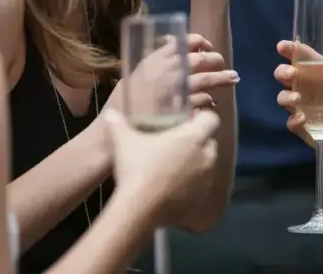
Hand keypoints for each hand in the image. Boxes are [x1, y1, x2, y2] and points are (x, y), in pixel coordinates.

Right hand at [102, 109, 218, 209]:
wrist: (139, 209)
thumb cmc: (136, 167)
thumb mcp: (124, 142)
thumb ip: (118, 124)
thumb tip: (110, 113)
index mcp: (193, 137)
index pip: (211, 119)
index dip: (202, 118)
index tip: (188, 121)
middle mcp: (206, 156)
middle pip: (209, 142)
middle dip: (198, 143)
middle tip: (177, 145)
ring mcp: (207, 180)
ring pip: (207, 166)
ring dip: (196, 164)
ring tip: (174, 168)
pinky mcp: (201, 199)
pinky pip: (201, 188)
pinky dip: (192, 186)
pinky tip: (174, 189)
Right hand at [105, 33, 237, 113]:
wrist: (112, 140)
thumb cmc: (119, 110)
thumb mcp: (129, 80)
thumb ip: (148, 66)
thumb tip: (166, 51)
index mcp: (150, 62)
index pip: (180, 42)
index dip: (197, 41)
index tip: (205, 46)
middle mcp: (164, 73)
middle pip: (198, 60)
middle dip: (213, 59)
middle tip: (221, 62)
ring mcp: (175, 93)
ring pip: (205, 80)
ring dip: (221, 78)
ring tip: (233, 78)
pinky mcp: (183, 114)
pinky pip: (202, 103)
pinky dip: (208, 101)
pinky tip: (211, 103)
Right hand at [274, 40, 322, 161]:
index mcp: (322, 76)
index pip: (304, 59)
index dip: (292, 50)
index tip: (282, 46)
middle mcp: (307, 88)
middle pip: (287, 75)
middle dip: (283, 72)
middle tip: (290, 74)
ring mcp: (301, 107)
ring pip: (283, 96)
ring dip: (286, 96)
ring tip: (297, 100)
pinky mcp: (300, 125)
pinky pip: (290, 121)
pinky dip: (294, 120)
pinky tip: (302, 120)